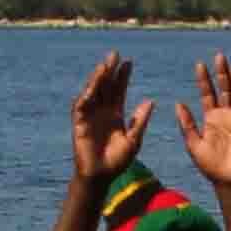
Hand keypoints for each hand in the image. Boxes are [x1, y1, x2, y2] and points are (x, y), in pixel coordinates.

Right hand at [67, 52, 153, 183]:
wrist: (101, 176)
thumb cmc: (117, 161)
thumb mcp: (133, 140)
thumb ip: (139, 121)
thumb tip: (150, 102)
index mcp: (115, 114)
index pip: (118, 90)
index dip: (123, 77)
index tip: (129, 62)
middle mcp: (102, 112)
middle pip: (105, 87)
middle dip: (110, 71)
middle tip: (115, 54)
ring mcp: (90, 116)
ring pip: (93, 92)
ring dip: (98, 79)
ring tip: (104, 66)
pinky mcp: (79, 123)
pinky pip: (81, 106)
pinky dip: (86, 95)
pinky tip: (93, 86)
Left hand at [173, 56, 230, 188]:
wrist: (224, 181)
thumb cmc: (208, 164)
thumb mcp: (192, 143)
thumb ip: (187, 124)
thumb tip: (178, 103)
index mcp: (211, 116)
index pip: (207, 93)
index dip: (204, 79)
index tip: (199, 64)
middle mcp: (225, 115)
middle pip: (225, 90)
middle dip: (222, 74)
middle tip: (219, 56)